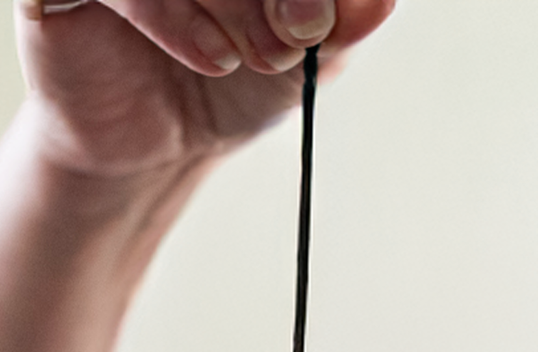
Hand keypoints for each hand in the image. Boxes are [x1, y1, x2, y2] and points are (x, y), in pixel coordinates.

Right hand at [14, 0, 395, 180]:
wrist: (156, 151)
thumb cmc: (228, 76)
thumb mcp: (305, 48)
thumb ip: (343, 16)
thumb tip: (382, 2)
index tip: (325, 13)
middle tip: (307, 28)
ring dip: (237, 2)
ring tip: (266, 56)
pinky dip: (173, 16)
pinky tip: (215, 58)